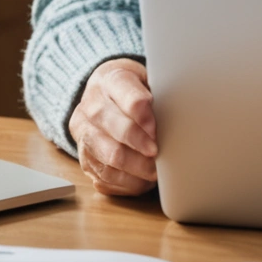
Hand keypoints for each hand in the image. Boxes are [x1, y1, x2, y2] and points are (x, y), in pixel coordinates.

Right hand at [68, 58, 158, 195]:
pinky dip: (126, 183)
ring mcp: (83, 133)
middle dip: (140, 145)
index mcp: (109, 80)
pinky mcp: (83, 157)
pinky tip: (142, 180)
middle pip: (116, 129)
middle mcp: (90, 106)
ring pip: (108, 157)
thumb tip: (178, 115)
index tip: (157, 129)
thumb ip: (156, 93)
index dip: (144, 115)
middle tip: (159, 153)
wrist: (101, 92)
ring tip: (155, 171)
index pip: (128, 97)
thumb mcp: (143, 78)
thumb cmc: (130, 87)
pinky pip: (103, 177)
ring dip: (136, 168)